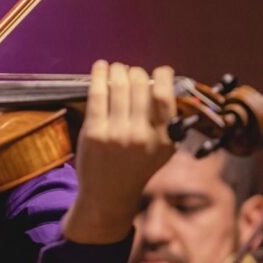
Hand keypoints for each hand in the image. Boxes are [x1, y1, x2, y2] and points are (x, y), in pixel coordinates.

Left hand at [63, 61, 175, 243]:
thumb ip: (169, 122)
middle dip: (135, 72)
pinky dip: (99, 75)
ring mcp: (116, 134)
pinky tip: (100, 67)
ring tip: (115, 68)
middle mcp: (141, 135)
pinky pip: (97, 94)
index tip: (159, 71)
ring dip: (117, 70)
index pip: (164, 96)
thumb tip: (165, 84)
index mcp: (163, 138)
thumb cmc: (136, 168)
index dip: (162, 75)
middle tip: (130, 72)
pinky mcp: (94, 133)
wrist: (109, 195)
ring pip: (119, 85)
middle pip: (139, 85)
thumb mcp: (163, 150)